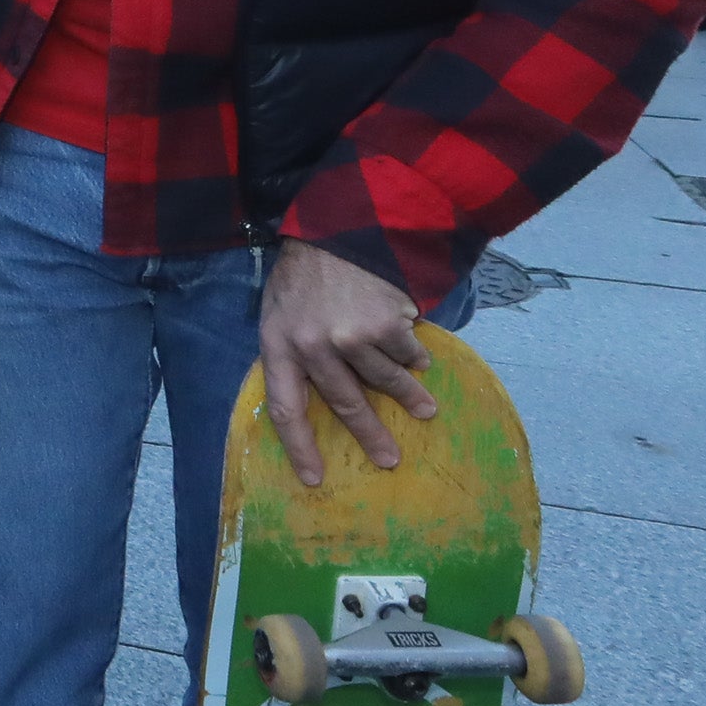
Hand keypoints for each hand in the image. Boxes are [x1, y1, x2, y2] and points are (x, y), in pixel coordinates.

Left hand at [256, 243, 441, 489]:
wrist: (338, 226)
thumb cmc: (303, 278)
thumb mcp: (279, 314)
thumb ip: (293, 354)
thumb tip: (312, 401)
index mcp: (279, 346)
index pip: (286, 410)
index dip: (300, 448)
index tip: (315, 479)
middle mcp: (314, 347)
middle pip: (346, 405)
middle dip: (371, 436)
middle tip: (390, 461)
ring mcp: (352, 336)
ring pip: (385, 381)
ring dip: (409, 398)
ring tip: (425, 411)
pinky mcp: (386, 323)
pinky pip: (407, 354)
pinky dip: (415, 360)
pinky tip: (420, 361)